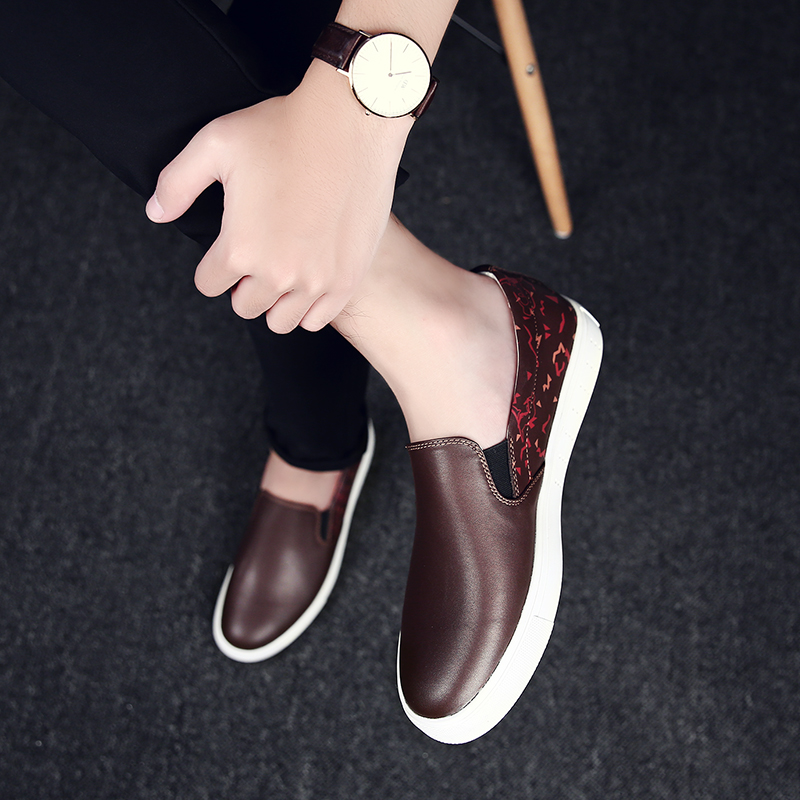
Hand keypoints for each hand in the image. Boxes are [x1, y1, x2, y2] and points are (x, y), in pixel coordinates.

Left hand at [146, 61, 411, 332]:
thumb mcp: (215, 144)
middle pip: (245, 306)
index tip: (226, 246)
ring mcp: (316, 281)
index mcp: (240, 248)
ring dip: (274, 300)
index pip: (208, 284)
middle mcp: (277, 274)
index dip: (212, 265)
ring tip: (281, 270)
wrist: (351, 124)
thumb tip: (155, 214)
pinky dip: (307, 306)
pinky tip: (308, 277)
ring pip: (280, 321)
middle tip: (256, 254)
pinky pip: (317, 319)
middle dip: (243, 284)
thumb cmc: (283, 129)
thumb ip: (177, 183)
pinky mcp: (347, 279)